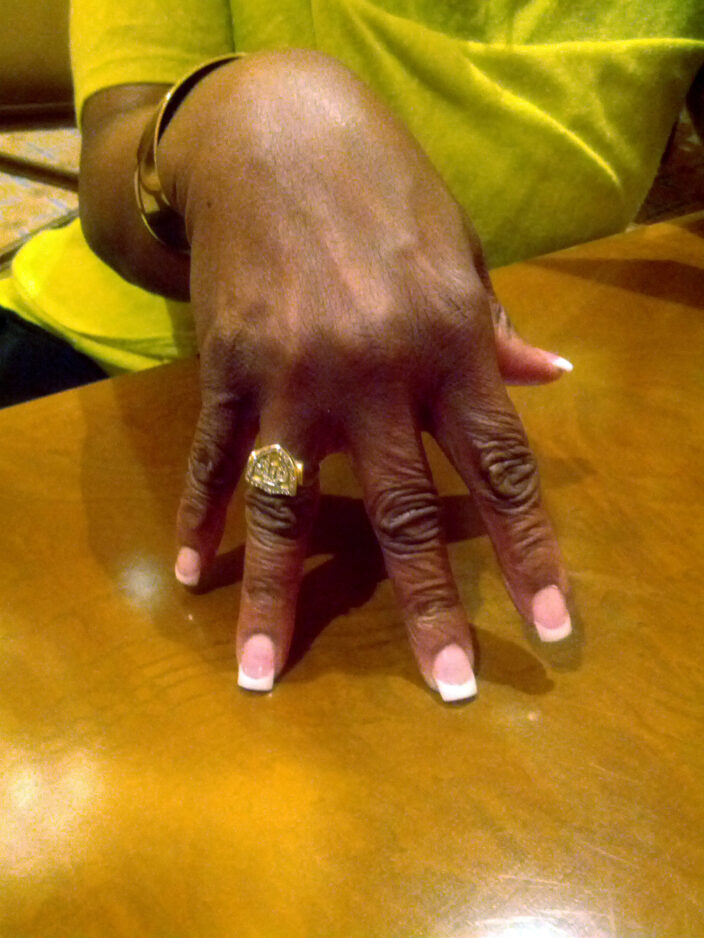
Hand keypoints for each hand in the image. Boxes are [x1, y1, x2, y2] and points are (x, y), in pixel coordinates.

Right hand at [160, 50, 571, 699]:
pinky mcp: (228, 366)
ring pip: (290, 505)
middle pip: (405, 511)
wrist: (277, 132)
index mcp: (452, 343)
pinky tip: (191, 572)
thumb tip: (549, 377)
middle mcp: (377, 372)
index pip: (503, 470)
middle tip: (449, 688)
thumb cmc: (384, 191)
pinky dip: (201, 516)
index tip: (552, 630)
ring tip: (261, 672)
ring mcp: (294, 375)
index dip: (531, 553)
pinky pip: (214, 456)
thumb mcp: (460, 253)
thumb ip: (495, 330)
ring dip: (278, 596)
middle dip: (429, 608)